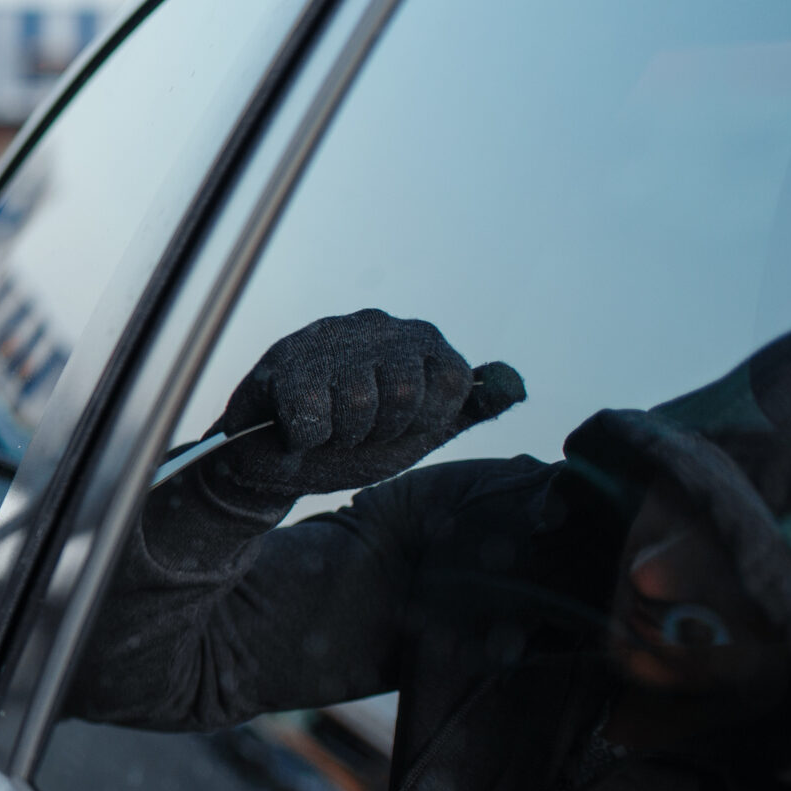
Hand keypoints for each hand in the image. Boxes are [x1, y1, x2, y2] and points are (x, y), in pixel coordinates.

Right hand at [208, 309, 524, 501]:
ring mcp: (326, 337)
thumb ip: (465, 409)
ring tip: (327, 429)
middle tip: (357, 432)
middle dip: (380, 431)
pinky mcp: (283, 360)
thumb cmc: (349, 443)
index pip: (451, 377)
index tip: (398, 426)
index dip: (426, 418)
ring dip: (341, 436)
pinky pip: (312, 414)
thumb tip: (514, 385)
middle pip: (405, 392)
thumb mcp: (417, 431)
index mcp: (415, 341)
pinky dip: (306, 438)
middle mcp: (375, 325)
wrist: (275, 465)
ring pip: (357, 403)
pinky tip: (296, 430)